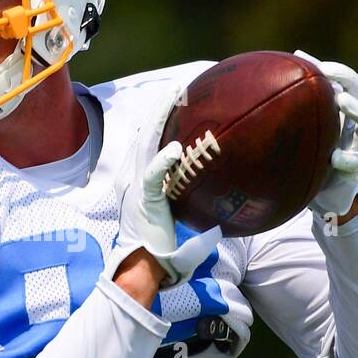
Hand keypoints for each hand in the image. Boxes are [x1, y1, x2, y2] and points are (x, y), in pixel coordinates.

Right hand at [107, 94, 221, 287]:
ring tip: (174, 97)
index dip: (160, 121)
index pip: (149, 144)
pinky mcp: (142, 200)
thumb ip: (194, 212)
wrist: (144, 269)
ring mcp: (136, 188)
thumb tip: (223, 223)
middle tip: (178, 89)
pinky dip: (163, 161)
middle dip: (160, 109)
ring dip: (159, 119)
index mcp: (140, 182)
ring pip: (146, 144)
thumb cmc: (164, 254)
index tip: (177, 104)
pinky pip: (153, 175)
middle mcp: (134, 179)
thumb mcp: (178, 224)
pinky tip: (177, 150)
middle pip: (146, 135)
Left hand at [294, 50, 357, 217]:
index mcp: (340, 112)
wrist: (317, 196)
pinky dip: (344, 158)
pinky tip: (332, 158)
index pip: (348, 82)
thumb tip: (296, 56)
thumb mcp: (305, 127)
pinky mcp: (351, 173)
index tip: (318, 67)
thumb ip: (302, 97)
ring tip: (342, 102)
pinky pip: (354, 163)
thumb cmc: (310, 156)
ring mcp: (355, 148)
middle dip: (348, 80)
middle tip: (329, 75)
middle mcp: (351, 126)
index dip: (338, 71)